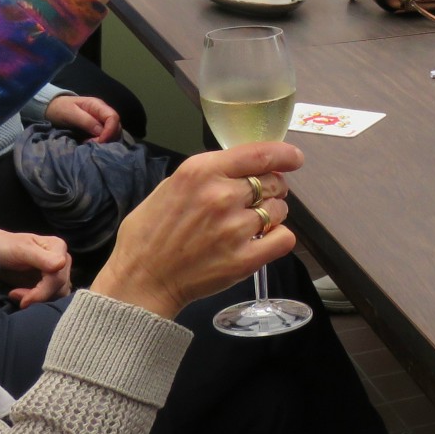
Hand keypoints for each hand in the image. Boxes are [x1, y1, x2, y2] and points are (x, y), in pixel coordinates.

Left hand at [0, 221, 70, 306]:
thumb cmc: (2, 246)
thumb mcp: (21, 249)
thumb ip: (41, 257)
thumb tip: (61, 264)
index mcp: (58, 248)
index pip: (58, 277)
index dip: (42, 291)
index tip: (16, 295)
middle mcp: (63, 259)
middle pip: (60, 287)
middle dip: (38, 295)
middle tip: (15, 295)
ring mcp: (57, 272)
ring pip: (58, 294)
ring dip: (38, 299)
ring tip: (17, 294)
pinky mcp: (50, 283)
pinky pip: (53, 297)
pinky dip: (38, 300)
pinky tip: (23, 296)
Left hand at [45, 93, 120, 142]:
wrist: (51, 108)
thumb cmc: (60, 108)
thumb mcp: (70, 113)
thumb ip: (86, 121)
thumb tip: (101, 131)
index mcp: (97, 105)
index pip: (113, 117)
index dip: (110, 131)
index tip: (100, 141)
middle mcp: (102, 113)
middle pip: (116, 126)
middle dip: (108, 138)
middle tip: (93, 144)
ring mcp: (100, 121)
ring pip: (113, 132)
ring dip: (105, 141)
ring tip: (90, 144)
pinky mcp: (97, 128)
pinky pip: (105, 136)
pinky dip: (101, 142)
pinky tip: (90, 144)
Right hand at [93, 142, 300, 319]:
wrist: (141, 280)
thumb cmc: (149, 234)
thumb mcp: (170, 187)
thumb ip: (207, 175)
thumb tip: (241, 169)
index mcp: (200, 172)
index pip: (259, 153)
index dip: (283, 154)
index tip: (293, 158)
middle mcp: (221, 195)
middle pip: (272, 182)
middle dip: (272, 188)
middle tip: (260, 199)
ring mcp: (235, 228)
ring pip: (280, 210)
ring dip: (273, 214)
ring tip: (256, 223)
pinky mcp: (244, 259)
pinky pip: (284, 239)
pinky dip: (279, 237)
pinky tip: (264, 240)